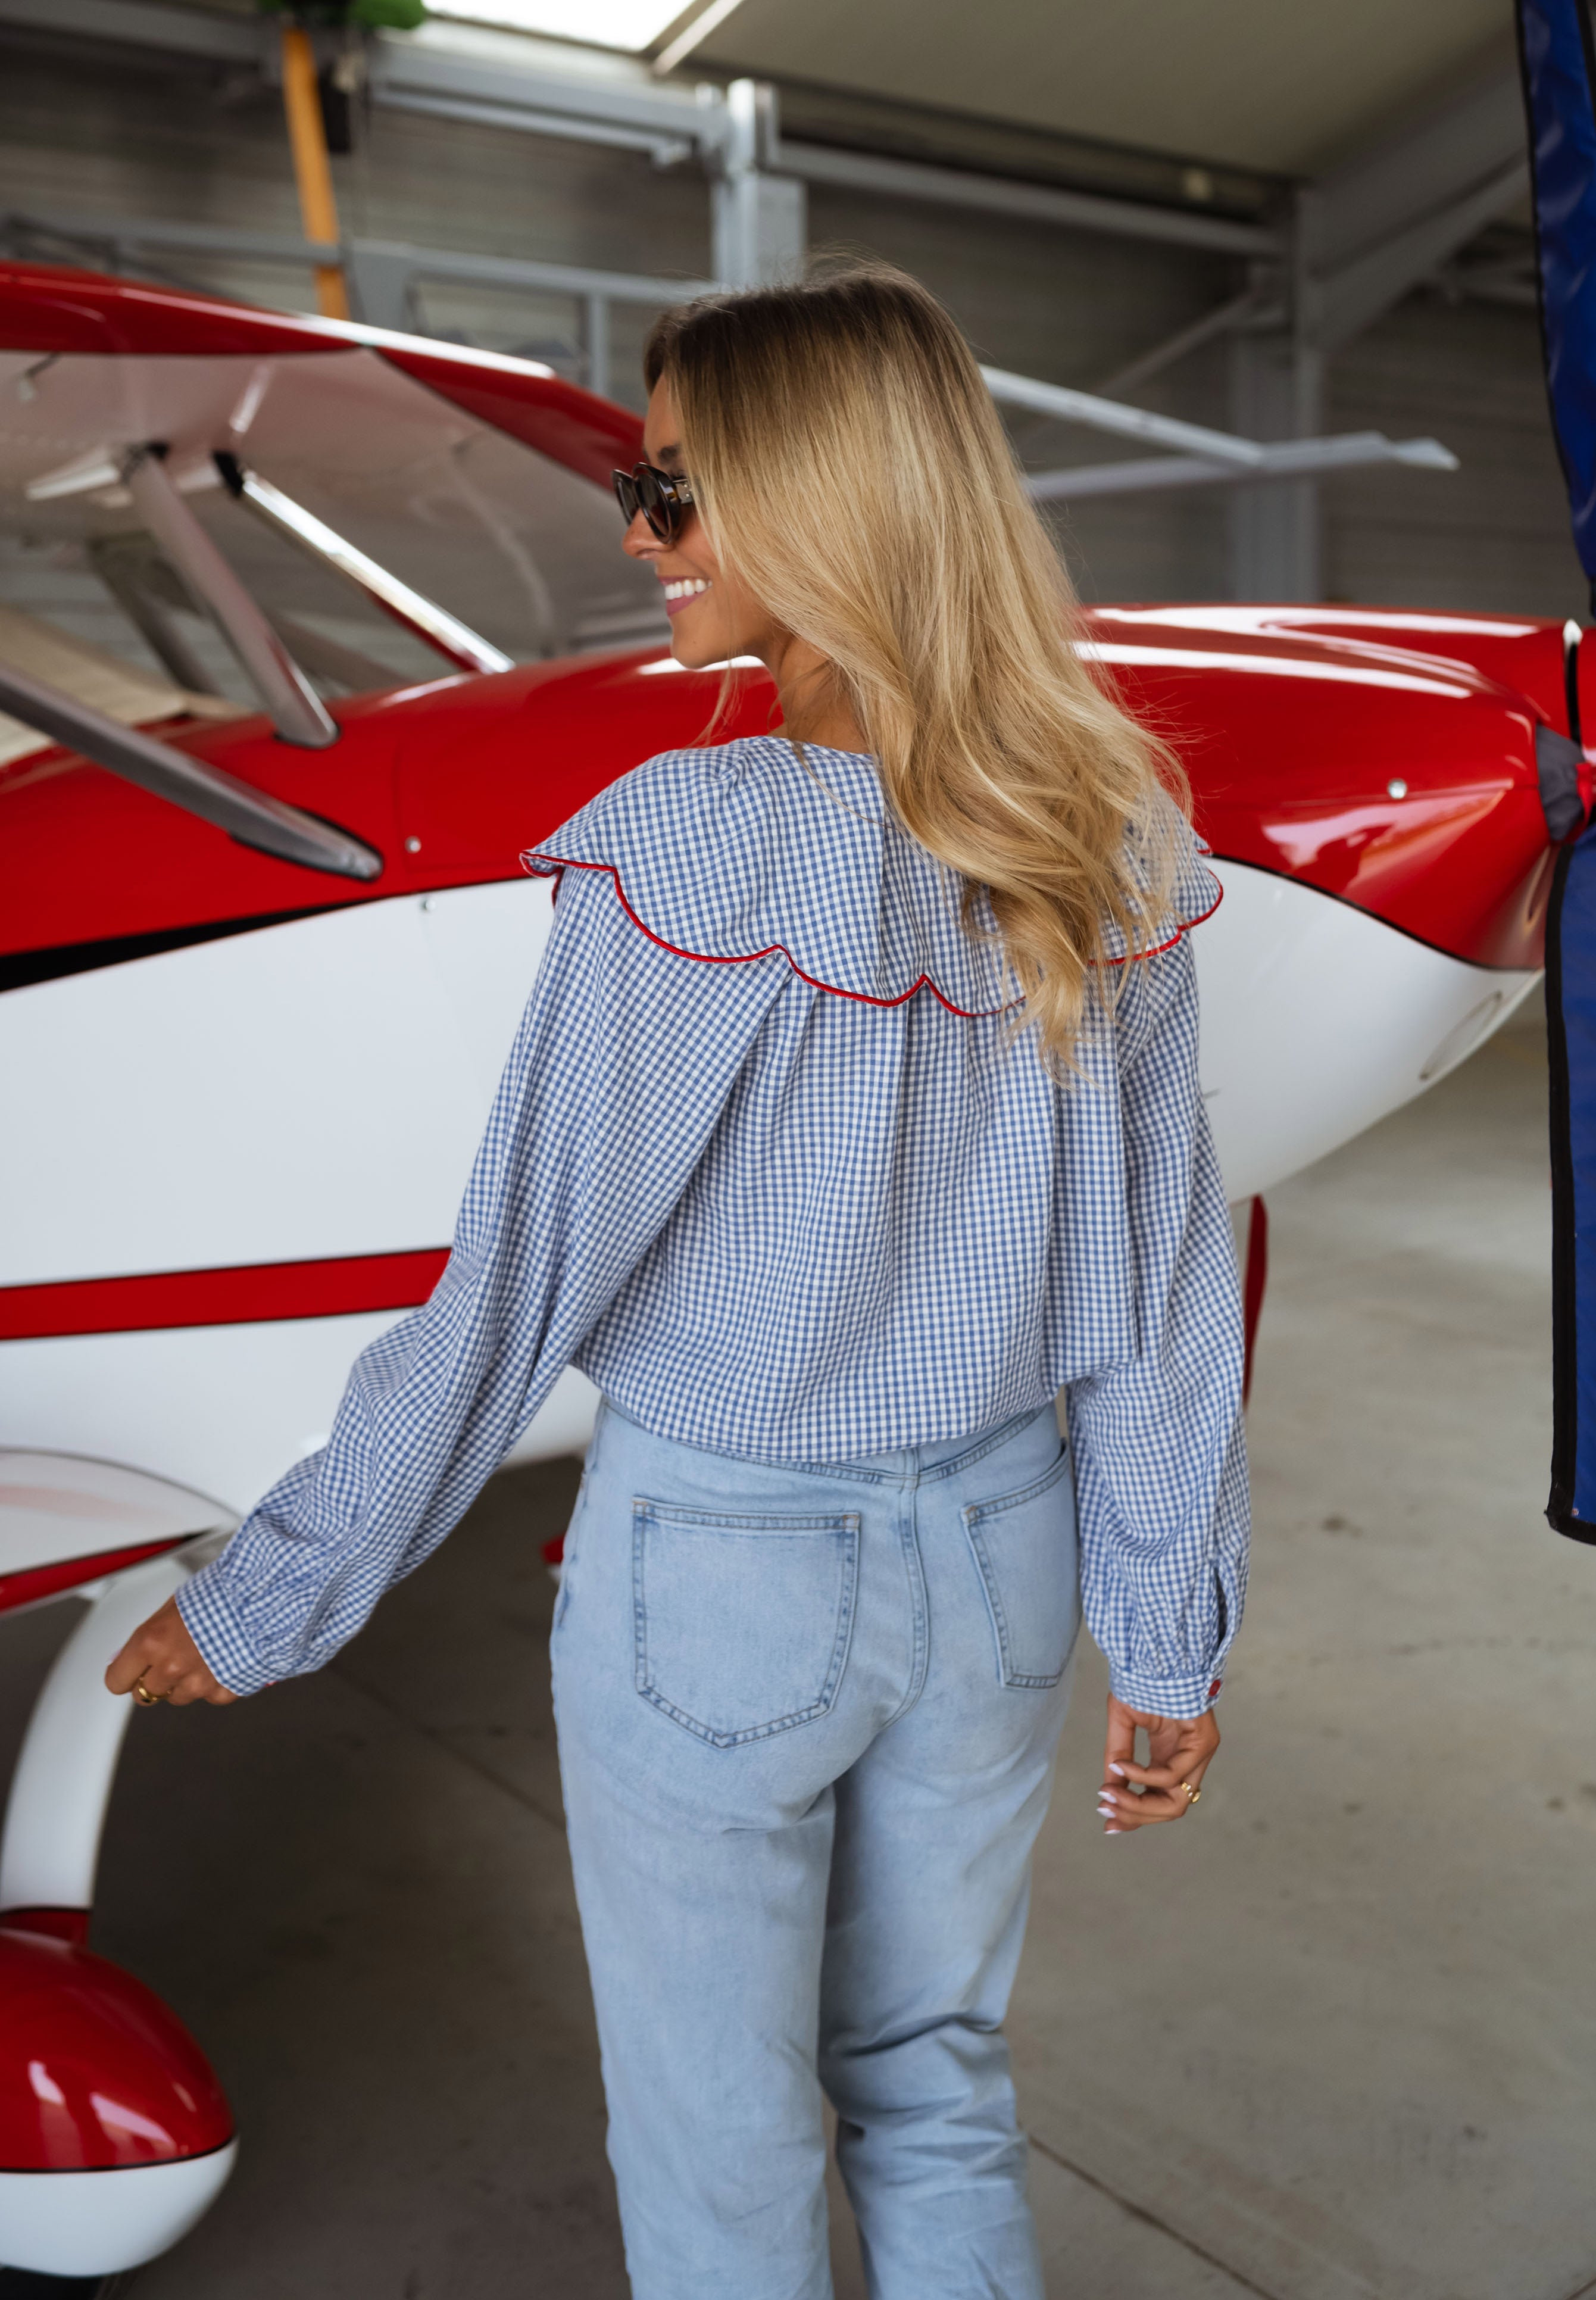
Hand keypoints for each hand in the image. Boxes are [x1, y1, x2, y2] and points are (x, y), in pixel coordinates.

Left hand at [105, 1596, 237, 1707]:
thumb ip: (150, 1635)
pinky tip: (225, 1661)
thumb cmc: (222, 1592)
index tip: (130, 1671)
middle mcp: (170, 1667)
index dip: (124, 1674)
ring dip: (184, 1682)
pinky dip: (215, 1684)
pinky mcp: (222, 1691)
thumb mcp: (174, 1606)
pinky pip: (209, 1697)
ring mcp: (196, 1683)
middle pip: (144, 1694)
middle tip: (170, 1660)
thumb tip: (126, 1657)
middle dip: (154, 1679)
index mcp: (151, 1642)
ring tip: (203, 1655)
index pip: (116, 1680)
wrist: (265, 1597)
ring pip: (177, 1697)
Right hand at [1097, 1692, 1217, 1832]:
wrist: (1157, 1650)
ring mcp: (1200, 1753)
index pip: (1160, 1800)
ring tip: (1109, 1794)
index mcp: (1171, 1755)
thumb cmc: (1142, 1681)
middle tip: (1105, 1809)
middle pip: (1170, 1809)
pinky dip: (1141, 1776)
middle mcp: (1189, 1759)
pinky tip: (1120, 1766)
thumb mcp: (1122, 1724)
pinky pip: (1171, 1775)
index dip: (1136, 1816)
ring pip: (1176, 1803)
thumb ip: (1118, 1758)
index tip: (1107, 1823)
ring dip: (1138, 1804)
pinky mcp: (1204, 1743)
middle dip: (1135, 1815)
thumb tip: (1108, 1792)